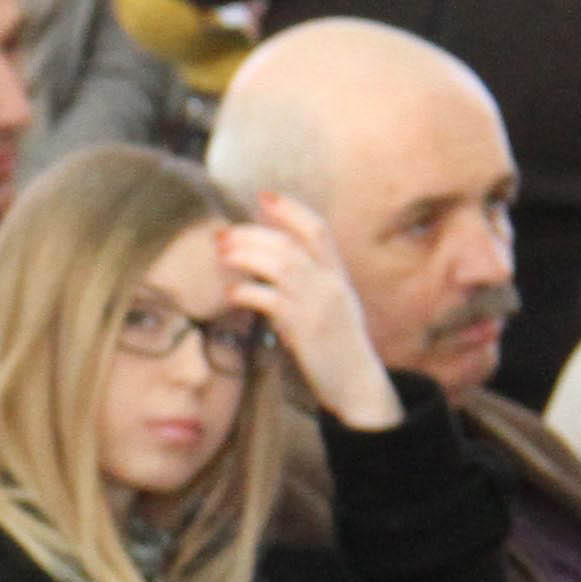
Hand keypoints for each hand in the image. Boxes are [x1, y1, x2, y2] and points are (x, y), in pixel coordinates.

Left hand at [216, 196, 397, 427]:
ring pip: (279, 264)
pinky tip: (231, 294)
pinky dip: (246, 292)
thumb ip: (306, 286)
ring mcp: (319, 304)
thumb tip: (265, 272)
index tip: (264, 196)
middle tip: (222, 235)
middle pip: (288, 243)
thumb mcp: (330, 308)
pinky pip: (270, 299)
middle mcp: (330, 284)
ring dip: (245, 255)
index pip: (317, 230)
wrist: (358, 385)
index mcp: (338, 276)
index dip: (291, 210)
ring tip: (222, 256)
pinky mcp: (304, 328)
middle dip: (252, 234)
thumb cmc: (337, 349)